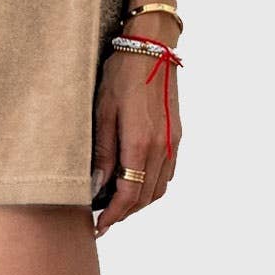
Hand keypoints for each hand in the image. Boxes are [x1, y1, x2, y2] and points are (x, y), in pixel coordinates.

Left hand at [91, 45, 180, 236]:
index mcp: (141, 143)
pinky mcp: (176, 135)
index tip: (97, 227)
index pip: (129, 195)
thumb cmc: (120, 74)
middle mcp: (162, 147)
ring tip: (115, 203)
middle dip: (124, 213)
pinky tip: (134, 181)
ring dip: (139, 202)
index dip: (113, 216)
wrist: (150, 48)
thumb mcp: (102, 110)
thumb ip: (103, 151)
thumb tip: (97, 185)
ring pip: (159, 188)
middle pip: (146, 197)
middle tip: (102, 218)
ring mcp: (173, 142)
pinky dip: (151, 186)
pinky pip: (167, 172)